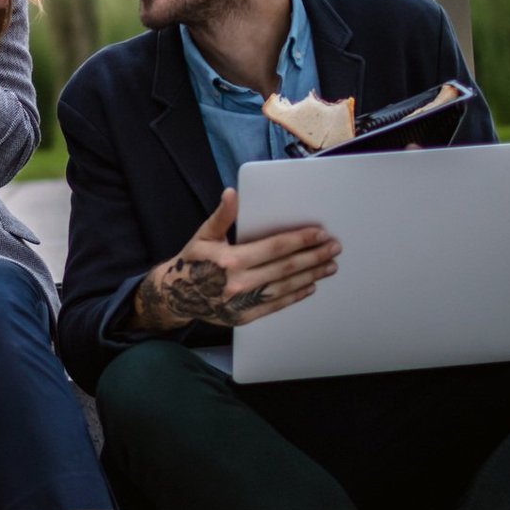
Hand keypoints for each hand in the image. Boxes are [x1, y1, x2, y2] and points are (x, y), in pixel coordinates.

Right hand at [130, 189, 339, 330]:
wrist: (176, 296)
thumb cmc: (193, 261)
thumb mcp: (204, 235)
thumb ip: (222, 216)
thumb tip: (232, 193)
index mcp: (229, 260)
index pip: (274, 247)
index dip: (299, 240)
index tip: (319, 233)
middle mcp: (239, 283)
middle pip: (285, 267)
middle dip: (313, 257)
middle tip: (333, 248)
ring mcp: (243, 302)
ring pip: (285, 287)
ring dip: (311, 275)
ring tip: (329, 266)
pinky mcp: (245, 316)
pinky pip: (276, 305)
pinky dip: (296, 295)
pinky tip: (310, 285)